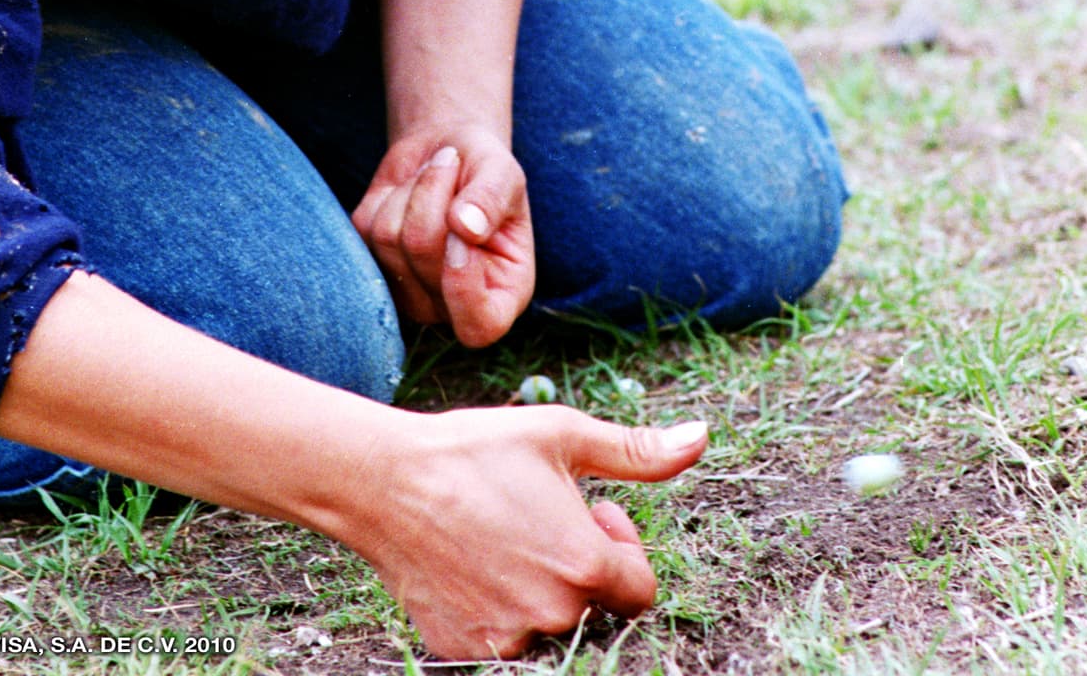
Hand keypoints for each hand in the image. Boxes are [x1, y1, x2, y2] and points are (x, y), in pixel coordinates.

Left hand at [351, 125, 534, 346]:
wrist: (450, 150)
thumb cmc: (485, 168)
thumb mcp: (503, 173)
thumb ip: (491, 199)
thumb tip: (465, 227)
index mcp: (501, 294)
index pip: (480, 326)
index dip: (463, 286)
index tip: (462, 232)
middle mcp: (451, 304)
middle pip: (422, 257)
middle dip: (434, 195)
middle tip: (452, 160)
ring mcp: (408, 290)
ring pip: (390, 239)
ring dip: (413, 189)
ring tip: (437, 172)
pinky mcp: (373, 265)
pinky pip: (367, 226)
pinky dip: (389, 194)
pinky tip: (412, 188)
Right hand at [351, 406, 708, 659]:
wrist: (384, 481)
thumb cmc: (476, 450)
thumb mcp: (562, 435)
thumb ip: (637, 450)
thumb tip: (702, 438)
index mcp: (584, 565)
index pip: (640, 587)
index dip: (619, 546)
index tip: (587, 513)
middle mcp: (552, 614)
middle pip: (594, 605)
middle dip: (580, 564)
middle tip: (539, 517)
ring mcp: (506, 640)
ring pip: (549, 623)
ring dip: (541, 586)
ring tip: (503, 535)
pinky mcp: (465, 651)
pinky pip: (504, 639)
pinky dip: (498, 606)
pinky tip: (471, 560)